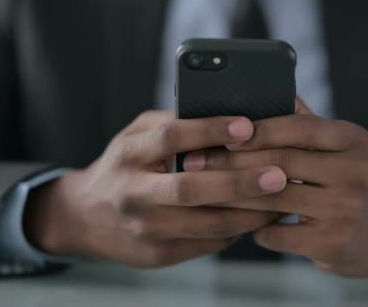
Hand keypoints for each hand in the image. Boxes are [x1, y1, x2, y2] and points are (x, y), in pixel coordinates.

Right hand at [24, 110, 287, 267]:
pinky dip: (238, 230)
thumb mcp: (135, 135)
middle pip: (190, 189)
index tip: (248, 126)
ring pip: (206, 224)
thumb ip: (172, 123)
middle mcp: (134, 193)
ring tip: (282, 199)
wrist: (85, 217)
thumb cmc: (123, 166)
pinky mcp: (157, 254)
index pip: (171, 138)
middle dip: (239, 183)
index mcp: (130, 154)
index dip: (210, 131)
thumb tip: (224, 112)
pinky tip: (260, 217)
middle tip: (279, 174)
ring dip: (249, 213)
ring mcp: (145, 228)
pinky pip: (207, 243)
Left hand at [183, 104, 367, 276]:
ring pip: (274, 199)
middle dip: (231, 163)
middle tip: (195, 164)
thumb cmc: (346, 182)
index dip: (257, 129)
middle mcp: (355, 172)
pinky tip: (242, 224)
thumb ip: (304, 123)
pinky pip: (278, 234)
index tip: (221, 133)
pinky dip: (255, 229)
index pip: (298, 127)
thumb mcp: (338, 148)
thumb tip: (262, 93)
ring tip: (204, 191)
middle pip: (281, 162)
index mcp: (353, 139)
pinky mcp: (334, 243)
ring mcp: (347, 210)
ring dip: (233, 196)